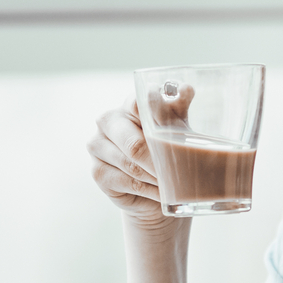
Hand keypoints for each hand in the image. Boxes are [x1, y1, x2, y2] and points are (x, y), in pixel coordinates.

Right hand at [87, 102, 172, 227]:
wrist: (154, 186)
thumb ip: (177, 109)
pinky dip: (149, 190)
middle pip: (134, 143)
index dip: (158, 118)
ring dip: (156, 178)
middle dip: (159, 162)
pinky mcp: (97, 172)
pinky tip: (161, 193)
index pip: (139, 105)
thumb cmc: (166, 151)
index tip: (177, 131)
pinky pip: (127, 182)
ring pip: (131, 165)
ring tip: (174, 185)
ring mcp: (97, 146)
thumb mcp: (175, 130)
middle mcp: (108, 120)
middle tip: (180, 173)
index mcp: (128, 105)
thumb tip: (185, 88)